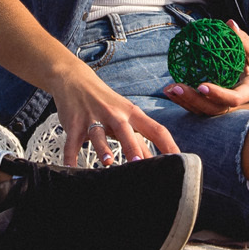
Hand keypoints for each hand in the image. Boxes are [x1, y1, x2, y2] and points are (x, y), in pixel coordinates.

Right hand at [48, 68, 179, 165]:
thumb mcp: (125, 115)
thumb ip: (139, 138)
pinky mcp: (74, 124)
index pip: (156, 129)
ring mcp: (92, 118)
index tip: (179, 162)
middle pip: (126, 130)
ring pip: (98, 133)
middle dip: (133, 147)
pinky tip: (70, 169)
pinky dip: (70, 156)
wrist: (75, 79)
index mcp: (132, 113)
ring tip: (108, 162)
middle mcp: (114, 114)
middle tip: (140, 164)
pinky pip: (71, 142)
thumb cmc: (106, 102)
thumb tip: (156, 163)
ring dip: (103, 148)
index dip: (169, 145)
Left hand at [160, 22, 248, 116]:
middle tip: (176, 87)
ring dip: (185, 102)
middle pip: (213, 109)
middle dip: (193, 100)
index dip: (217, 94)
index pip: (233, 98)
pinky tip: (172, 92)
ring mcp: (227, 110)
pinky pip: (201, 110)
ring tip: (169, 89)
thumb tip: (229, 23)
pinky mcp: (218, 109)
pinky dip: (186, 102)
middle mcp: (238, 106)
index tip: (201, 85)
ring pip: (205, 113)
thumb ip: (244, 41)